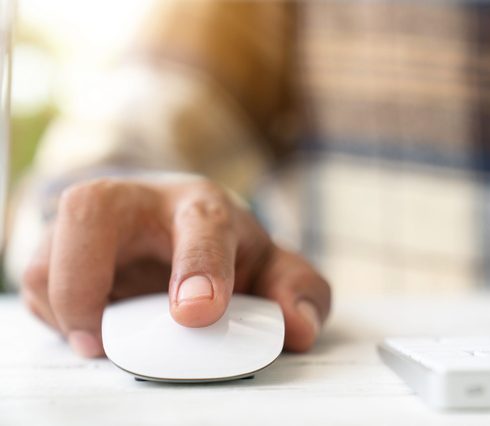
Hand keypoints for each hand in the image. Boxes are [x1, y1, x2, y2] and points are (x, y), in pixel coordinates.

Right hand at [21, 177, 330, 356]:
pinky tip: (94, 323)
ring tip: (103, 337)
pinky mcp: (60, 245)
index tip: (196, 313)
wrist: (178, 226)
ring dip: (67, 310)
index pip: (203, 225)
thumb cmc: (223, 248)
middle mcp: (141, 203)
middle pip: (91, 211)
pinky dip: (56, 315)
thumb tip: (297, 326)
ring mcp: (93, 222)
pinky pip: (35, 284)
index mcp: (203, 207)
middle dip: (86, 282)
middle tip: (102, 341)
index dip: (199, 269)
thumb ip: (298, 293)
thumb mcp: (272, 270)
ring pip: (46, 254)